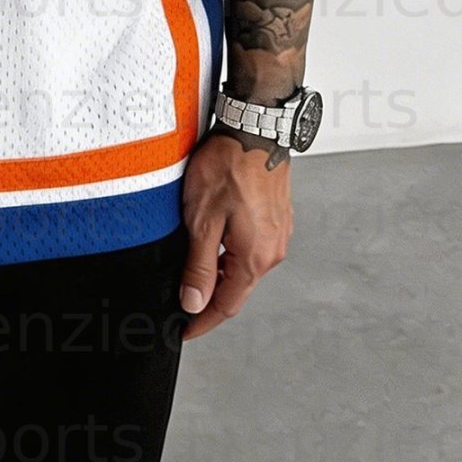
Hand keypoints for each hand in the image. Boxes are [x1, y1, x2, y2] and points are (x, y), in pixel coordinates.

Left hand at [178, 128, 291, 340]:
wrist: (254, 130)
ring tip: (193, 274)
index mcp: (254, 257)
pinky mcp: (277, 218)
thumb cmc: (228, 167)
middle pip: (237, 288)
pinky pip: (252, 248)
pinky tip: (215, 245)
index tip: (186, 331)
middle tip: (183, 304)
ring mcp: (278, 234)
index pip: (227, 305)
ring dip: (221, 275)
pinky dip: (232, 255)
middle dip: (210, 299)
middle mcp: (272, 250)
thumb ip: (199, 266)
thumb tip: (195, 302)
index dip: (203, 321)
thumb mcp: (202, 220)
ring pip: (244, 267)